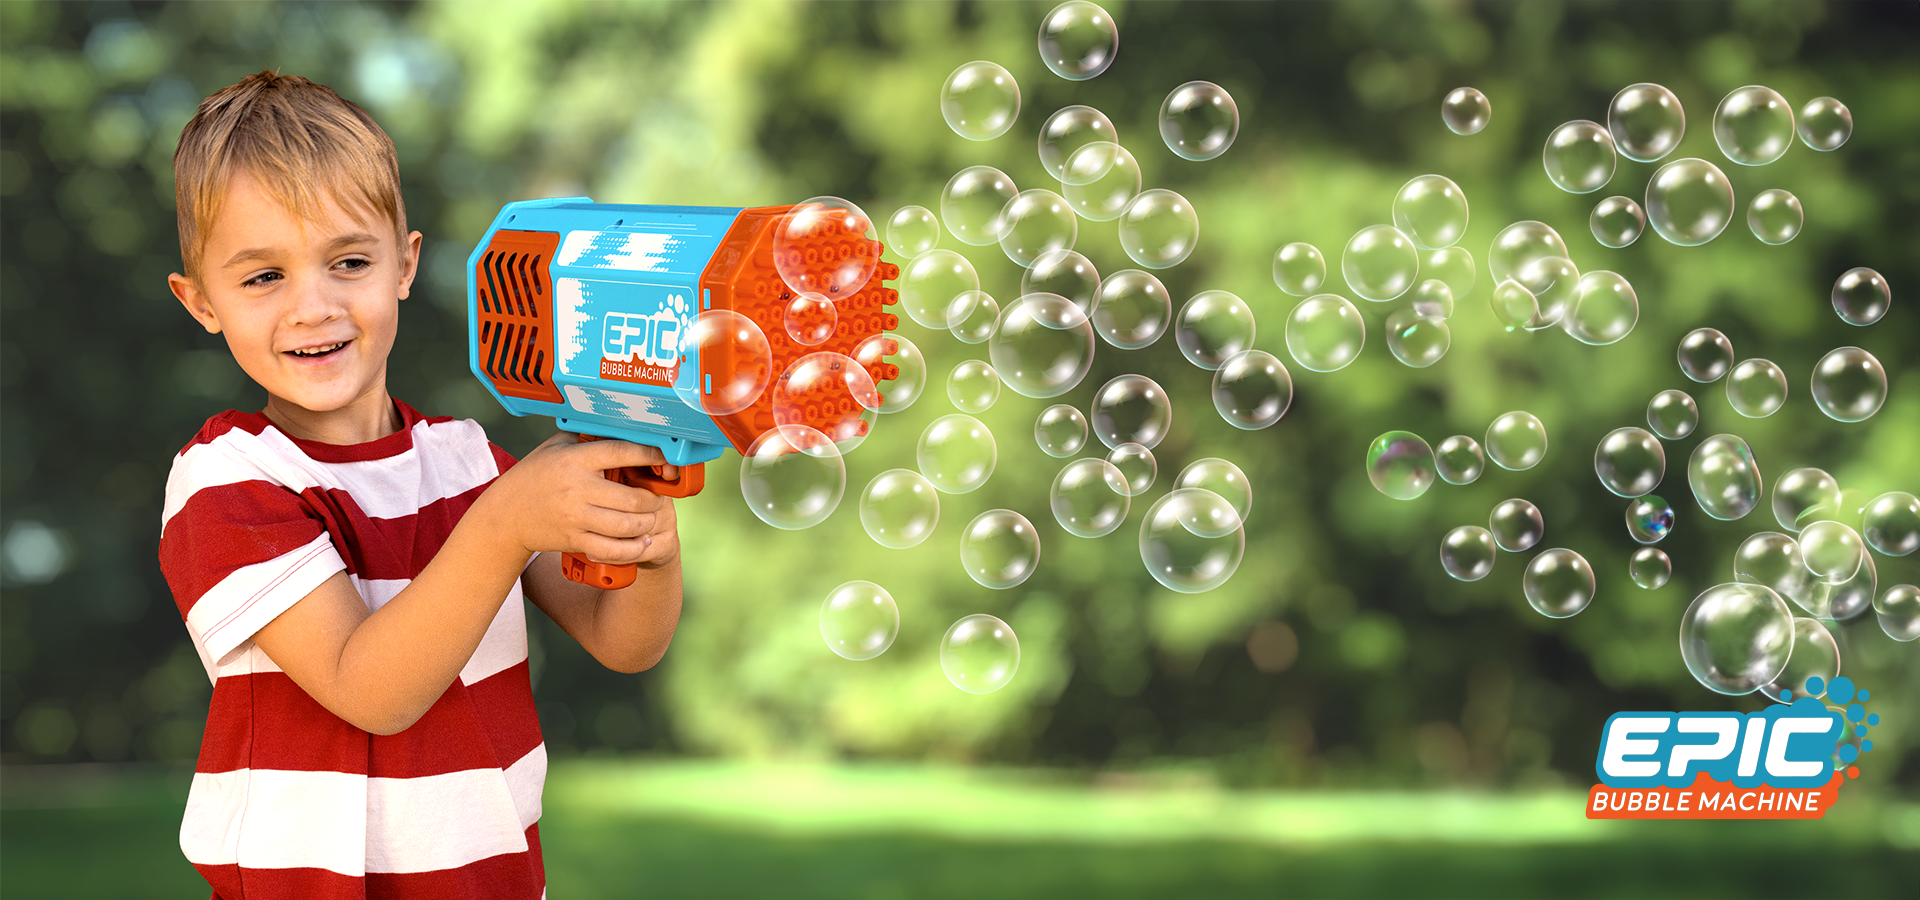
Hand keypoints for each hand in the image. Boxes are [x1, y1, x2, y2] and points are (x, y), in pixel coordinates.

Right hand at [484, 432, 680, 567]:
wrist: (506, 515)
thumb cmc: (534, 476)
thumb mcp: (555, 446)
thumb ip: (585, 436)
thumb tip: (619, 424)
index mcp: (575, 460)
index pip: (621, 452)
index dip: (649, 454)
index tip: (665, 456)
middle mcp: (577, 488)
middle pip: (632, 498)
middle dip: (653, 499)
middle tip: (657, 497)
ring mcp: (575, 517)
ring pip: (627, 525)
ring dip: (647, 524)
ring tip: (651, 518)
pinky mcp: (573, 540)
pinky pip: (611, 549)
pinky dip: (632, 549)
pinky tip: (641, 542)